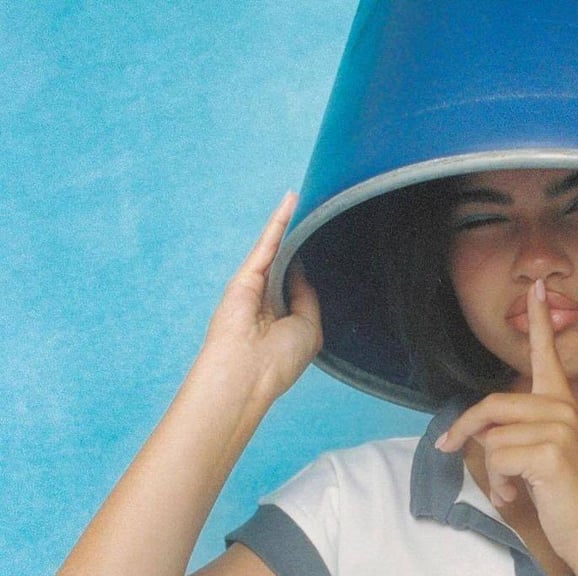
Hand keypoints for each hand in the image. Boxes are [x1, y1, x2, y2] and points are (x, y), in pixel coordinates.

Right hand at [199, 192, 322, 402]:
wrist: (248, 372)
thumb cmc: (281, 359)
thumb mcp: (309, 328)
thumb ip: (307, 298)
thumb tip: (303, 271)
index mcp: (286, 319)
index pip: (301, 285)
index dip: (312, 265)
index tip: (327, 244)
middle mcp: (270, 302)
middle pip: (288, 262)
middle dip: (302, 239)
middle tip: (318, 211)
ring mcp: (255, 288)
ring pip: (276, 249)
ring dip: (290, 223)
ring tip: (308, 196)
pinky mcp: (244, 277)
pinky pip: (266, 245)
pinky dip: (278, 224)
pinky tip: (291, 203)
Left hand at [437, 279, 577, 562]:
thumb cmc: (569, 501)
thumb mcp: (544, 457)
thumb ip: (518, 433)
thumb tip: (475, 431)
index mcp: (564, 405)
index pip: (548, 356)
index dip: (540, 319)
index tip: (537, 284)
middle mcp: (563, 410)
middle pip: (491, 405)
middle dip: (464, 431)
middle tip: (449, 450)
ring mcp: (559, 429)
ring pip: (491, 438)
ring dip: (490, 471)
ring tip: (511, 490)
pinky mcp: (549, 453)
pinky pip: (497, 458)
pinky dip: (498, 484)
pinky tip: (517, 497)